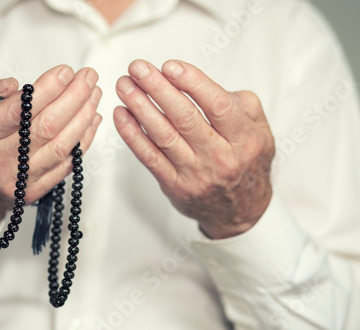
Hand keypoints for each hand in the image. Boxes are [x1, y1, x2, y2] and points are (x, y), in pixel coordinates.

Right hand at [0, 66, 101, 236]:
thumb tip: (14, 85)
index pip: (19, 110)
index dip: (47, 89)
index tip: (66, 71)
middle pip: (45, 127)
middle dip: (73, 98)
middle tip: (88, 77)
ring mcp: (17, 180)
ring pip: (60, 147)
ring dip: (83, 118)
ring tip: (94, 94)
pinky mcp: (31, 192)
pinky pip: (64, 167)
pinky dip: (83, 142)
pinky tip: (91, 121)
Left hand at [114, 60, 274, 238]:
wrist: (241, 209)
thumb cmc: (246, 162)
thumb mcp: (260, 130)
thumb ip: (241, 103)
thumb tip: (202, 85)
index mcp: (244, 139)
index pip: (217, 105)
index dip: (192, 83)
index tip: (169, 66)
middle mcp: (220, 157)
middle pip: (184, 117)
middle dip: (157, 89)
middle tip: (137, 68)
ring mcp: (195, 174)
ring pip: (163, 136)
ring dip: (140, 107)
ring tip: (125, 86)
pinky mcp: (175, 185)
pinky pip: (149, 157)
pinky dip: (132, 135)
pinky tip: (121, 115)